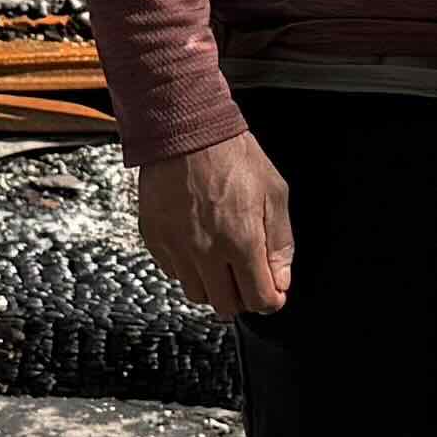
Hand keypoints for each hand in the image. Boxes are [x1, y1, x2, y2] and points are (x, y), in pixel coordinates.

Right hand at [141, 130, 294, 318]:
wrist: (185, 131)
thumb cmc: (232, 155)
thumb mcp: (274, 193)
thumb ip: (280, 243)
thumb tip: (281, 280)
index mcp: (242, 241)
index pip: (259, 300)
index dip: (270, 300)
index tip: (272, 292)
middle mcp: (206, 252)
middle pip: (226, 305)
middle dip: (242, 296)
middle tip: (247, 274)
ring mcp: (177, 248)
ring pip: (197, 294)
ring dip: (213, 284)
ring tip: (221, 257)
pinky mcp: (155, 240)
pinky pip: (173, 272)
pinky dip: (187, 266)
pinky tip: (197, 242)